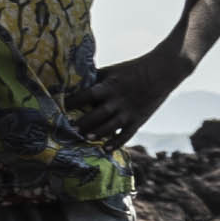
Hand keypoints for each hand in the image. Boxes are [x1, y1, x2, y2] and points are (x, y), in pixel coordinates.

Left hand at [73, 49, 188, 144]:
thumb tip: (69, 83)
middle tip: (68, 129)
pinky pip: (126, 134)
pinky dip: (116, 143)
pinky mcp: (139, 119)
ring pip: (111, 126)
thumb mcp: (110, 71)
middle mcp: (118, 100)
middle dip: (83, 122)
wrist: (162, 71)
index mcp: (109, 86)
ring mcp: (129, 112)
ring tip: (85, 139)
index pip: (87, 95)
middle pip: (98, 114)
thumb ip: (92, 79)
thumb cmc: (131, 70)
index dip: (72, 102)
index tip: (57, 107)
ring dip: (98, 133)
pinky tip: (105, 150)